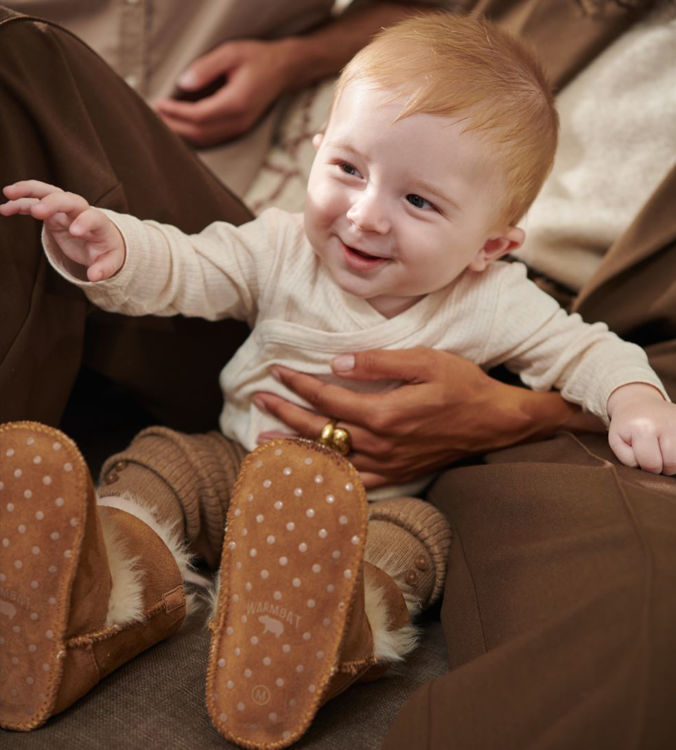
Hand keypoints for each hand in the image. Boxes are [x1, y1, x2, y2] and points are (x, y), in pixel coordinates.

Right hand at [1, 180, 123, 281]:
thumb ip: (103, 269)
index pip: (93, 217)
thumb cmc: (106, 251)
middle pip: (68, 199)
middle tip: (37, 211)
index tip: (75, 232)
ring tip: (8, 193)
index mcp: (99, 223)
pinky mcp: (51, 214)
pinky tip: (4, 209)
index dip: (85, 222)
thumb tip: (94, 277)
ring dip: (28, 191)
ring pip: (47, 193)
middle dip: (52, 203)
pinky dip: (20, 203)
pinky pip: (34, 203)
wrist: (102, 240)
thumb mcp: (110, 262)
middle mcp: (81, 211)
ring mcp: (64, 210)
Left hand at [154, 38, 296, 145]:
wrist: (284, 71)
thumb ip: (206, 67)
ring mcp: (240, 128)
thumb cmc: (257, 58)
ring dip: (182, 133)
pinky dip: (193, 135)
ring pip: (205, 139)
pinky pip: (212, 138)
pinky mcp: (239, 130)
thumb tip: (183, 83)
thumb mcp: (231, 53)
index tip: (159, 102)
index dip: (176, 112)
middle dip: (174, 125)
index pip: (199, 115)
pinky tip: (180, 127)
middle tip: (154, 114)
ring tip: (162, 121)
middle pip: (199, 132)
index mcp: (236, 103)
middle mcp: (238, 121)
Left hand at [254, 347, 591, 487]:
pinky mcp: (396, 473)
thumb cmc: (462, 386)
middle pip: (322, 428)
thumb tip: (337, 364)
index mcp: (384, 413)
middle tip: (259, 401)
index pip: (329, 396)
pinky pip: (354, 482)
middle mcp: (380, 443)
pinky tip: (310, 472)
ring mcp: (387, 463)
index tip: (277, 372)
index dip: (300, 383)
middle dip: (286, 413)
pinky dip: (327, 477)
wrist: (495, 422)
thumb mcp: (425, 361)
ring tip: (267, 439)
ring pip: (331, 457)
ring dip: (297, 446)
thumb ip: (378, 363)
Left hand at [607, 383, 675, 473]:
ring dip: (672, 460)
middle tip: (653, 454)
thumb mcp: (617, 442)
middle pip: (672, 463)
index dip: (645, 466)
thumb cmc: (626, 426)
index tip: (641, 456)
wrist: (637, 403)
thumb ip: (629, 460)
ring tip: (662, 450)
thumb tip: (650, 468)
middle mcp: (666, 423)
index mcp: (643, 428)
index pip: (651, 464)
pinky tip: (669, 446)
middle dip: (662, 466)